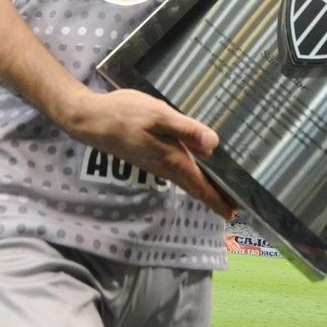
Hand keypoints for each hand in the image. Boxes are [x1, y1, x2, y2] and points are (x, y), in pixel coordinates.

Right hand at [58, 89, 235, 219]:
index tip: (235, 212)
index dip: (218, 199)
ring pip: (186, 179)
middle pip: (195, 186)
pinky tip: (197, 167)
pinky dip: (191, 175)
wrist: (91, 119)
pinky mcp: (149, 155)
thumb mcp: (158, 114)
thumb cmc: (123, 113)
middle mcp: (165, 166)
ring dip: (204, 187)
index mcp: (171, 158)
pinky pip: (177, 170)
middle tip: (235, 206)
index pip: (200, 185)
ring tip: (222, 190)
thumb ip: (187, 129)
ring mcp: (155, 163)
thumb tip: (213, 145)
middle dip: (215, 197)